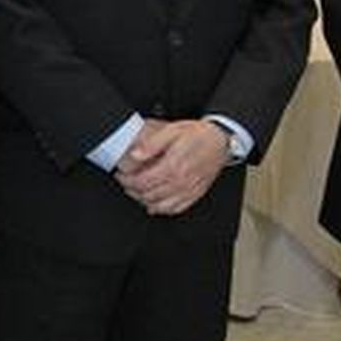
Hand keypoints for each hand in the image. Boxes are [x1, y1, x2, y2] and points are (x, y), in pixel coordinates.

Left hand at [115, 119, 229, 214]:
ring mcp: (189, 190)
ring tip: (136, 192)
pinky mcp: (195, 194)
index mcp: (173, 166)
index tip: (120, 175)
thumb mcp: (172, 130)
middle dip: (132, 190)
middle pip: (148, 194)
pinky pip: (175, 209)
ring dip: (144, 201)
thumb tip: (134, 155)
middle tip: (125, 182)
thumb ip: (151, 144)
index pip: (142, 181)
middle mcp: (181, 181)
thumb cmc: (197, 135)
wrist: (220, 140)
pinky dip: (161, 209)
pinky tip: (154, 204)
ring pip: (160, 205)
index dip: (127, 180)